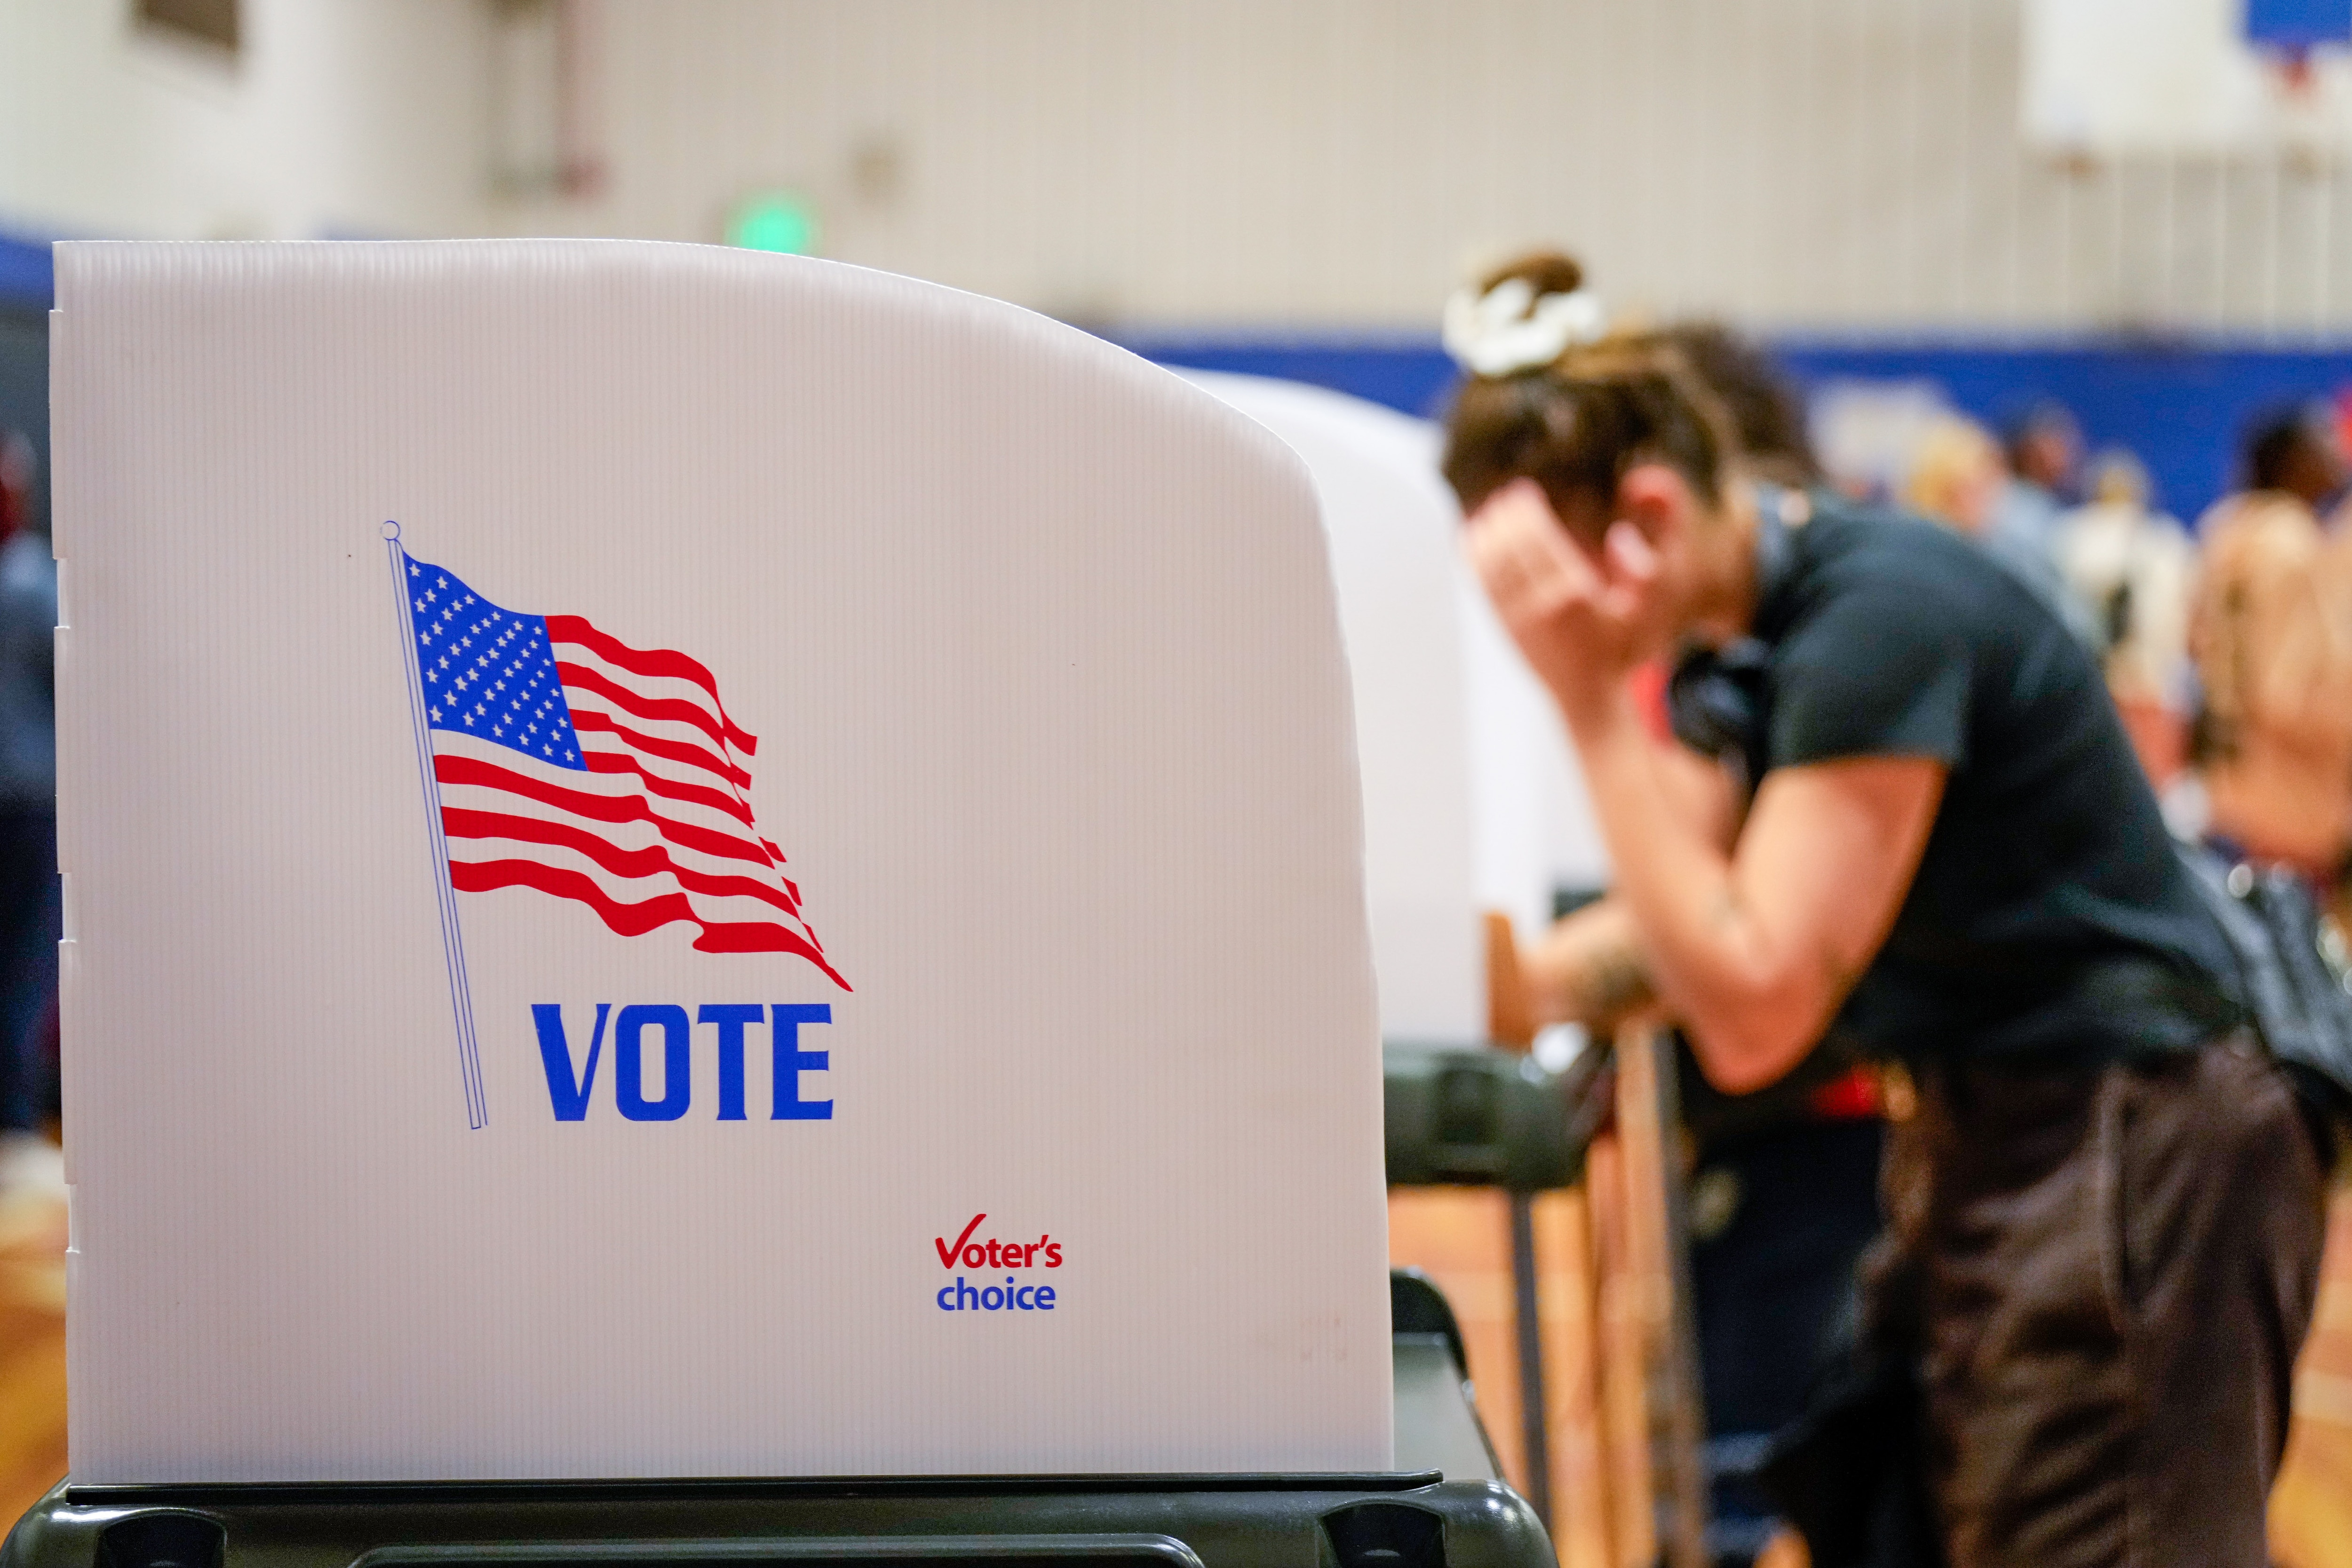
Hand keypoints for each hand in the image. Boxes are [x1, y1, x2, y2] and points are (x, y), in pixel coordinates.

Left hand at [1465, 478, 1667, 721]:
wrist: (1591, 700)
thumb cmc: (1620, 653)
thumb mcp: (1646, 611)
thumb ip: (1643, 571)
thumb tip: (1620, 536)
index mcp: (1574, 594)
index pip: (1537, 540)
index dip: (1524, 511)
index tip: (1522, 491)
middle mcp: (1540, 605)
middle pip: (1509, 548)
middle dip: (1502, 517)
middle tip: (1503, 497)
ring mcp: (1518, 620)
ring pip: (1489, 567)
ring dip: (1484, 535)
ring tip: (1486, 513)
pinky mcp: (1506, 631)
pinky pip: (1482, 588)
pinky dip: (1473, 562)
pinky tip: (1471, 543)